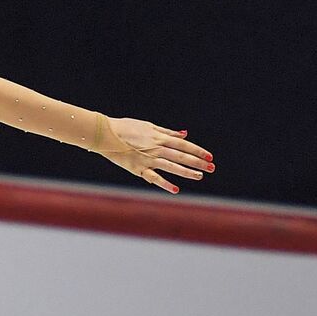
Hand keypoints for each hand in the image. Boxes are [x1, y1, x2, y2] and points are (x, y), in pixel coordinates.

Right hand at [99, 117, 213, 193]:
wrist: (105, 134)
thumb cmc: (126, 128)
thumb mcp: (148, 126)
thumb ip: (167, 132)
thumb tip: (184, 134)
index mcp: (159, 137)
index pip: (184, 144)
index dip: (198, 150)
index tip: (210, 157)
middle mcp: (156, 148)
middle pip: (181, 155)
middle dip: (197, 162)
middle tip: (211, 168)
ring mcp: (147, 159)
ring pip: (171, 166)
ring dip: (186, 172)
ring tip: (199, 177)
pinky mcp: (138, 168)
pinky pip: (153, 177)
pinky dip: (164, 183)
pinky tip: (176, 189)